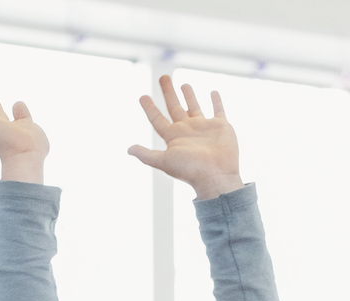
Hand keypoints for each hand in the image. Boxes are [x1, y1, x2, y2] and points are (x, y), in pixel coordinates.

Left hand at [130, 76, 242, 199]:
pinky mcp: (220, 126)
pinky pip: (218, 110)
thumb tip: (129, 150)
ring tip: (184, 84)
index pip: (157, 118)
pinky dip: (216, 101)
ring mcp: (204, 128)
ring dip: (189, 96)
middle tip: (163, 77)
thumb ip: (147, 155)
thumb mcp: (164, 161)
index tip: (142, 96)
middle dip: (168, 92)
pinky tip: (213, 92)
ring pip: (194, 107)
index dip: (149, 108)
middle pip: (174, 107)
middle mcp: (187, 130)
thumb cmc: (190, 170)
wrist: (215, 175)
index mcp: (173, 136)